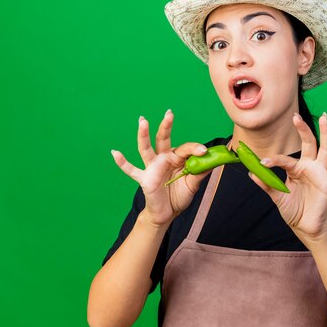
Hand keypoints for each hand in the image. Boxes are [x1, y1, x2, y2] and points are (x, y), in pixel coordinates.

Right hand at [110, 109, 209, 227]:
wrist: (167, 213)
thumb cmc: (179, 195)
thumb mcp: (193, 184)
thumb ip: (200, 172)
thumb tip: (211, 159)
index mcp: (176, 158)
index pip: (185, 148)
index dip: (194, 148)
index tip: (204, 151)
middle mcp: (163, 159)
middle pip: (163, 139)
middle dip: (166, 126)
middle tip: (169, 114)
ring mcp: (152, 167)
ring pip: (146, 149)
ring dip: (143, 135)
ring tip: (142, 121)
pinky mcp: (144, 178)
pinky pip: (131, 170)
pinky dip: (122, 163)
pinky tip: (115, 152)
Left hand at [248, 112, 326, 244]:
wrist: (305, 227)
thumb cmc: (294, 210)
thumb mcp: (277, 196)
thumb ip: (267, 184)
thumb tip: (251, 173)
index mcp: (296, 169)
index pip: (285, 159)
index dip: (273, 161)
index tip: (262, 163)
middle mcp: (309, 167)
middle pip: (308, 143)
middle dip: (302, 129)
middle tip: (295, 116)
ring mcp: (320, 172)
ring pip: (324, 148)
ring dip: (324, 133)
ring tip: (324, 117)